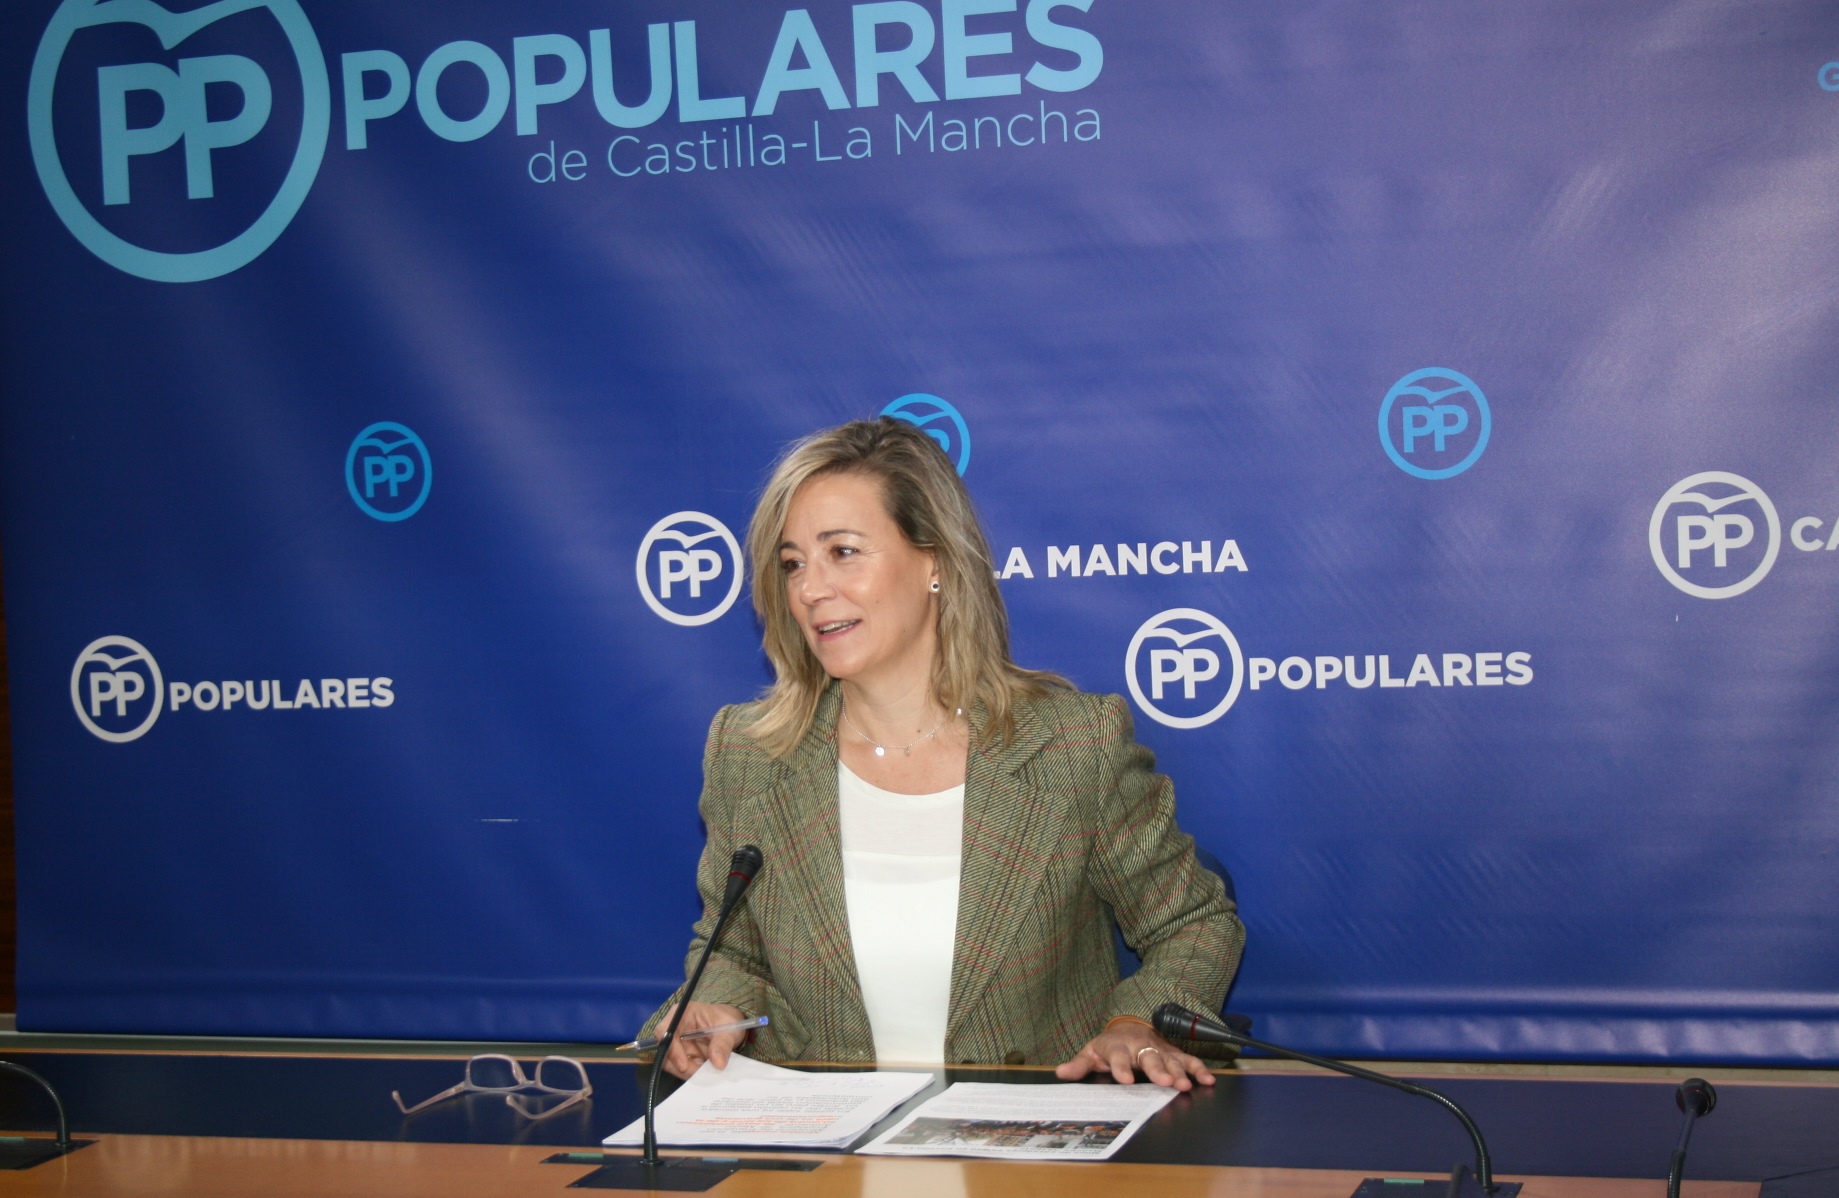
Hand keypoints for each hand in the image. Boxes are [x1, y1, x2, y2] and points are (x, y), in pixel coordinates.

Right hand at [655, 1001, 748, 1078]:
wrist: (733, 1027)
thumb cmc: (728, 1020)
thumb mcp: (730, 1029)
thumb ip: (723, 1044)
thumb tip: (718, 1063)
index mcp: (683, 1014)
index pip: (666, 1030)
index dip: (671, 1048)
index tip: (684, 1065)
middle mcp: (675, 1029)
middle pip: (666, 1051)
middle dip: (681, 1066)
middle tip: (699, 1074)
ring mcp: (677, 1044)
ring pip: (671, 1063)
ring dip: (687, 1072)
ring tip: (706, 1073)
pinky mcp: (682, 1056)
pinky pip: (681, 1070)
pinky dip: (692, 1074)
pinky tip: (705, 1073)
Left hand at [1055, 1020, 1214, 1090]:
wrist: (1129, 1027)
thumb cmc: (1109, 1045)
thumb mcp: (1091, 1052)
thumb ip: (1079, 1065)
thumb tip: (1060, 1073)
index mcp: (1117, 1047)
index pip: (1118, 1057)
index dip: (1121, 1068)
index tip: (1125, 1080)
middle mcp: (1140, 1047)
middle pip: (1150, 1058)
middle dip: (1158, 1070)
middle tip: (1166, 1083)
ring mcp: (1159, 1049)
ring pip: (1170, 1060)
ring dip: (1179, 1072)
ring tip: (1185, 1085)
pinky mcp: (1173, 1054)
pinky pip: (1188, 1060)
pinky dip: (1199, 1069)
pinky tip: (1208, 1080)